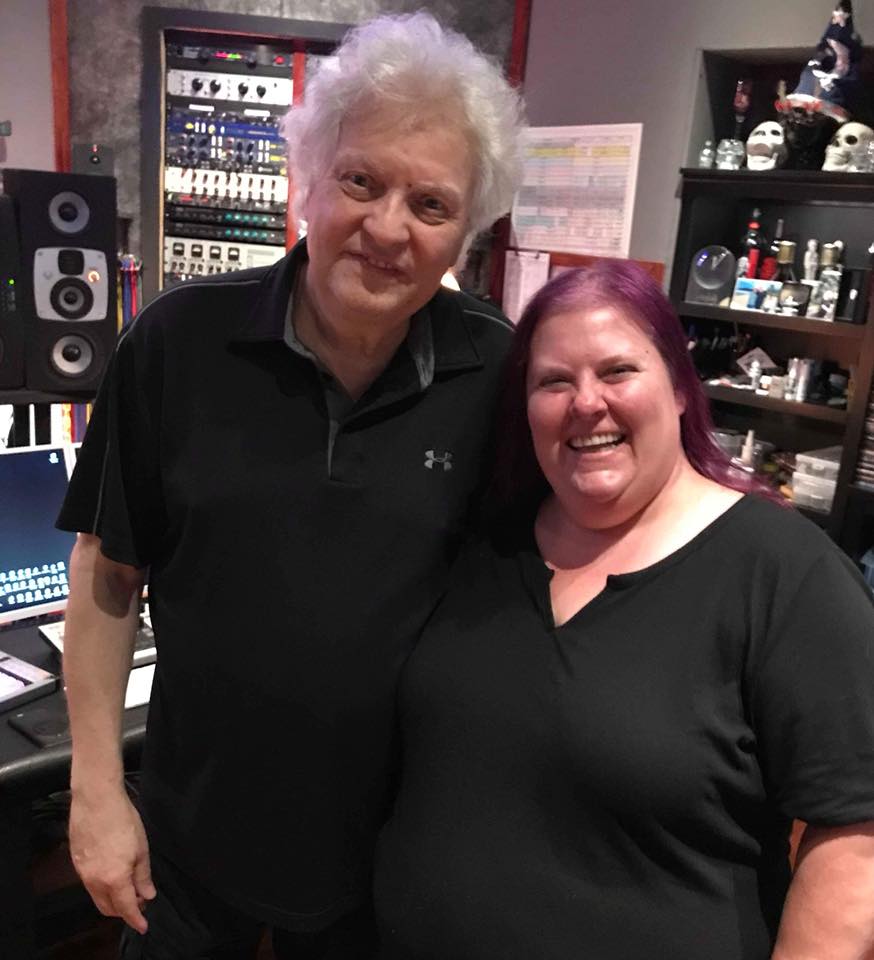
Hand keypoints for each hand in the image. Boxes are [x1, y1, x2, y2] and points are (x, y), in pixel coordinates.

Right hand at [69, 787, 156, 933]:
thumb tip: (147, 894)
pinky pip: (89, 884)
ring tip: (129, 886)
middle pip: (108, 908)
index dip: (136, 919)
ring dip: (113, 899)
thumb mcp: (141, 848)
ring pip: (97, 897)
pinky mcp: (77, 862)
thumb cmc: (122, 820)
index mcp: (114, 879)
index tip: (144, 926)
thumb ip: (143, 876)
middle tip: (140, 900)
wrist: (96, 800)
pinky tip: (113, 874)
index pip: (126, 908)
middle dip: (124, 910)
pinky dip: (102, 887)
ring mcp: (83, 873)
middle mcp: (95, 881)